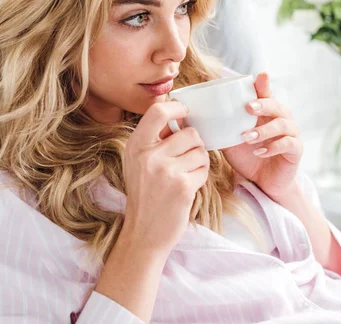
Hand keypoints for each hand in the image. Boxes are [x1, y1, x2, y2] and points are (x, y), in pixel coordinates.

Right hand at [122, 101, 209, 256]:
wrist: (144, 232)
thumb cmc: (145, 194)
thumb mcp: (138, 162)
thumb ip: (154, 138)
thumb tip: (177, 112)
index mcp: (136, 145)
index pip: (158, 112)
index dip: (176, 108)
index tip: (184, 113)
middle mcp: (149, 156)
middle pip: (190, 132)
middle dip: (194, 144)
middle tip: (186, 158)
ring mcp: (166, 171)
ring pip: (201, 151)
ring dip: (199, 162)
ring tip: (185, 174)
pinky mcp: (183, 186)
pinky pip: (204, 169)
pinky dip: (200, 177)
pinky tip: (187, 187)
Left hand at [222, 72, 302, 199]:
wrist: (262, 182)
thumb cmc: (246, 156)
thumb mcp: (229, 140)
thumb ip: (218, 126)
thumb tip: (187, 116)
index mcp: (265, 113)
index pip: (266, 93)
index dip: (264, 84)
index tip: (260, 75)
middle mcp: (281, 119)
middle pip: (277, 105)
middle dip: (263, 104)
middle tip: (248, 107)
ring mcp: (291, 134)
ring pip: (283, 124)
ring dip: (263, 130)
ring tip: (247, 137)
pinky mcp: (296, 150)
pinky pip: (289, 143)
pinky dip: (273, 147)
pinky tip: (260, 152)